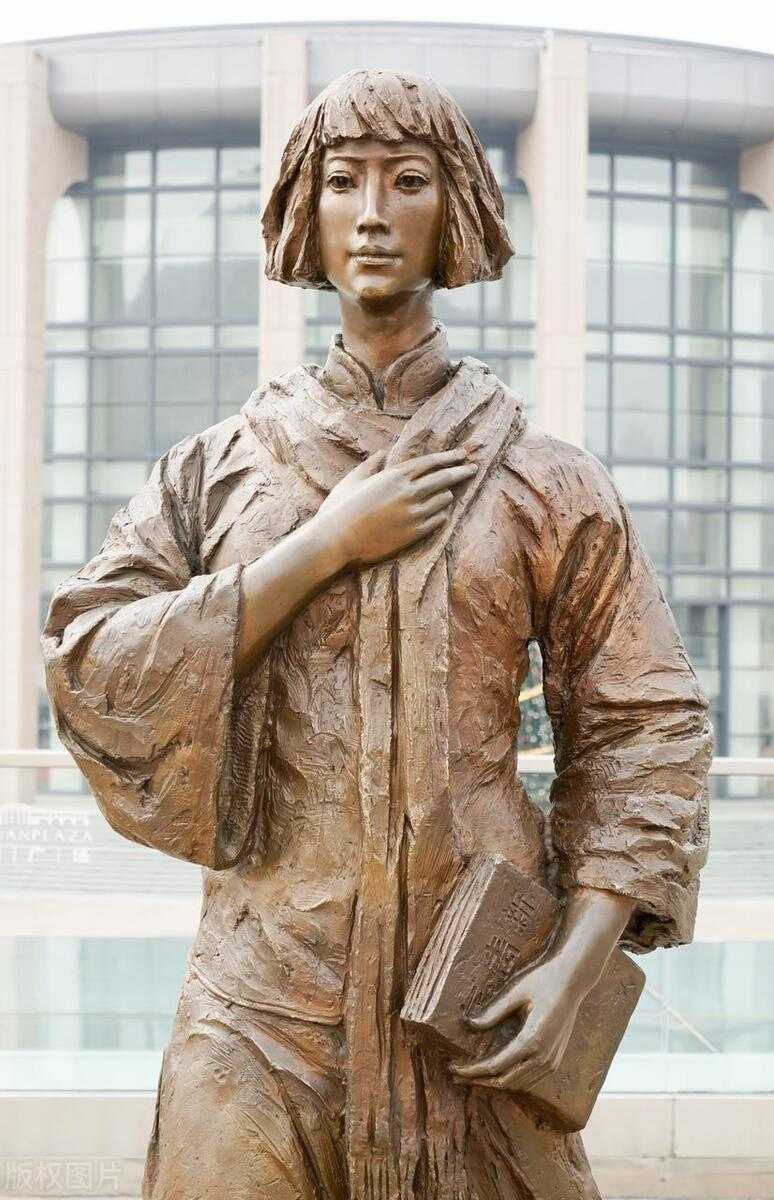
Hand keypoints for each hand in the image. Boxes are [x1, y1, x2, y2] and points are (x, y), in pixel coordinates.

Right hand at [315, 447, 476, 567]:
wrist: (336, 541)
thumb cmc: (340, 509)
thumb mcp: (354, 480)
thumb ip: (372, 464)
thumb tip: (385, 451)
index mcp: (394, 475)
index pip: (431, 462)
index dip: (450, 457)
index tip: (463, 455)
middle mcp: (408, 492)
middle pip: (445, 478)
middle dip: (462, 471)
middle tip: (473, 468)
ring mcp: (414, 514)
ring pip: (444, 499)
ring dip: (446, 495)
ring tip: (447, 493)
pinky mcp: (414, 534)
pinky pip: (439, 520)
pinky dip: (440, 514)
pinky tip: (438, 513)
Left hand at [450, 954, 587, 1093]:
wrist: (573, 979)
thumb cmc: (543, 980)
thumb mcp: (516, 991)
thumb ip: (493, 1012)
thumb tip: (469, 1025)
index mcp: (532, 1040)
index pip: (495, 1066)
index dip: (472, 1071)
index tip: (453, 1068)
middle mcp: (543, 1057)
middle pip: (504, 1081)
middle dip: (478, 1081)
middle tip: (456, 1076)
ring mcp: (552, 1061)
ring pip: (518, 1084)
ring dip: (494, 1083)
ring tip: (472, 1076)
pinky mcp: (555, 1059)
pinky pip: (530, 1080)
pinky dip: (510, 1080)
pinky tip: (496, 1073)